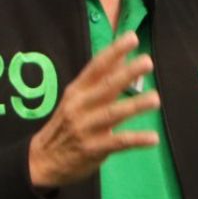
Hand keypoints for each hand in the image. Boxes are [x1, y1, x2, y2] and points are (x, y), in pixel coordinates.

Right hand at [28, 32, 160, 188]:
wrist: (42, 160)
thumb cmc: (66, 125)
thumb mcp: (78, 100)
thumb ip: (101, 81)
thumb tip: (124, 59)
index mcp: (77, 91)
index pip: (96, 66)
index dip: (114, 52)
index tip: (132, 38)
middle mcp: (80, 106)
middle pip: (105, 87)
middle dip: (127, 74)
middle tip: (147, 62)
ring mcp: (86, 128)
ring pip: (113, 114)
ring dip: (134, 105)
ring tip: (155, 98)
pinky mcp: (93, 149)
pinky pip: (118, 143)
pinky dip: (136, 140)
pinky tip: (153, 138)